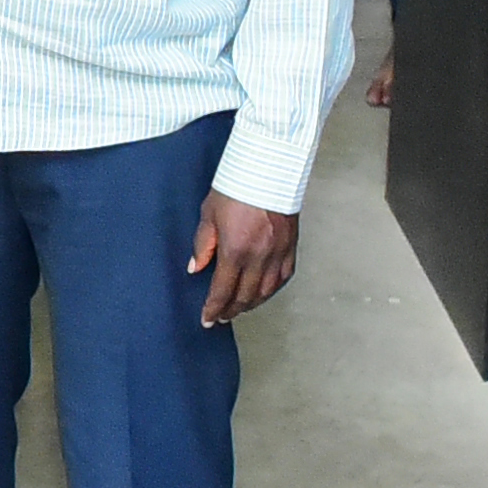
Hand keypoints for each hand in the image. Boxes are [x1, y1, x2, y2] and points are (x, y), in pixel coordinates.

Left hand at [186, 191, 299, 326]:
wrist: (269, 168)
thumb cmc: (236, 186)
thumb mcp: (209, 214)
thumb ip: (202, 244)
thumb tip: (196, 268)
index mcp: (235, 250)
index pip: (222, 290)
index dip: (213, 309)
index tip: (207, 320)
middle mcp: (258, 257)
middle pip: (244, 296)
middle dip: (231, 310)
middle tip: (221, 317)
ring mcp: (278, 253)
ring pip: (265, 291)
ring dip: (251, 304)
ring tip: (239, 307)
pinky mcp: (291, 246)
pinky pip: (283, 277)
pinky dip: (272, 289)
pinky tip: (263, 291)